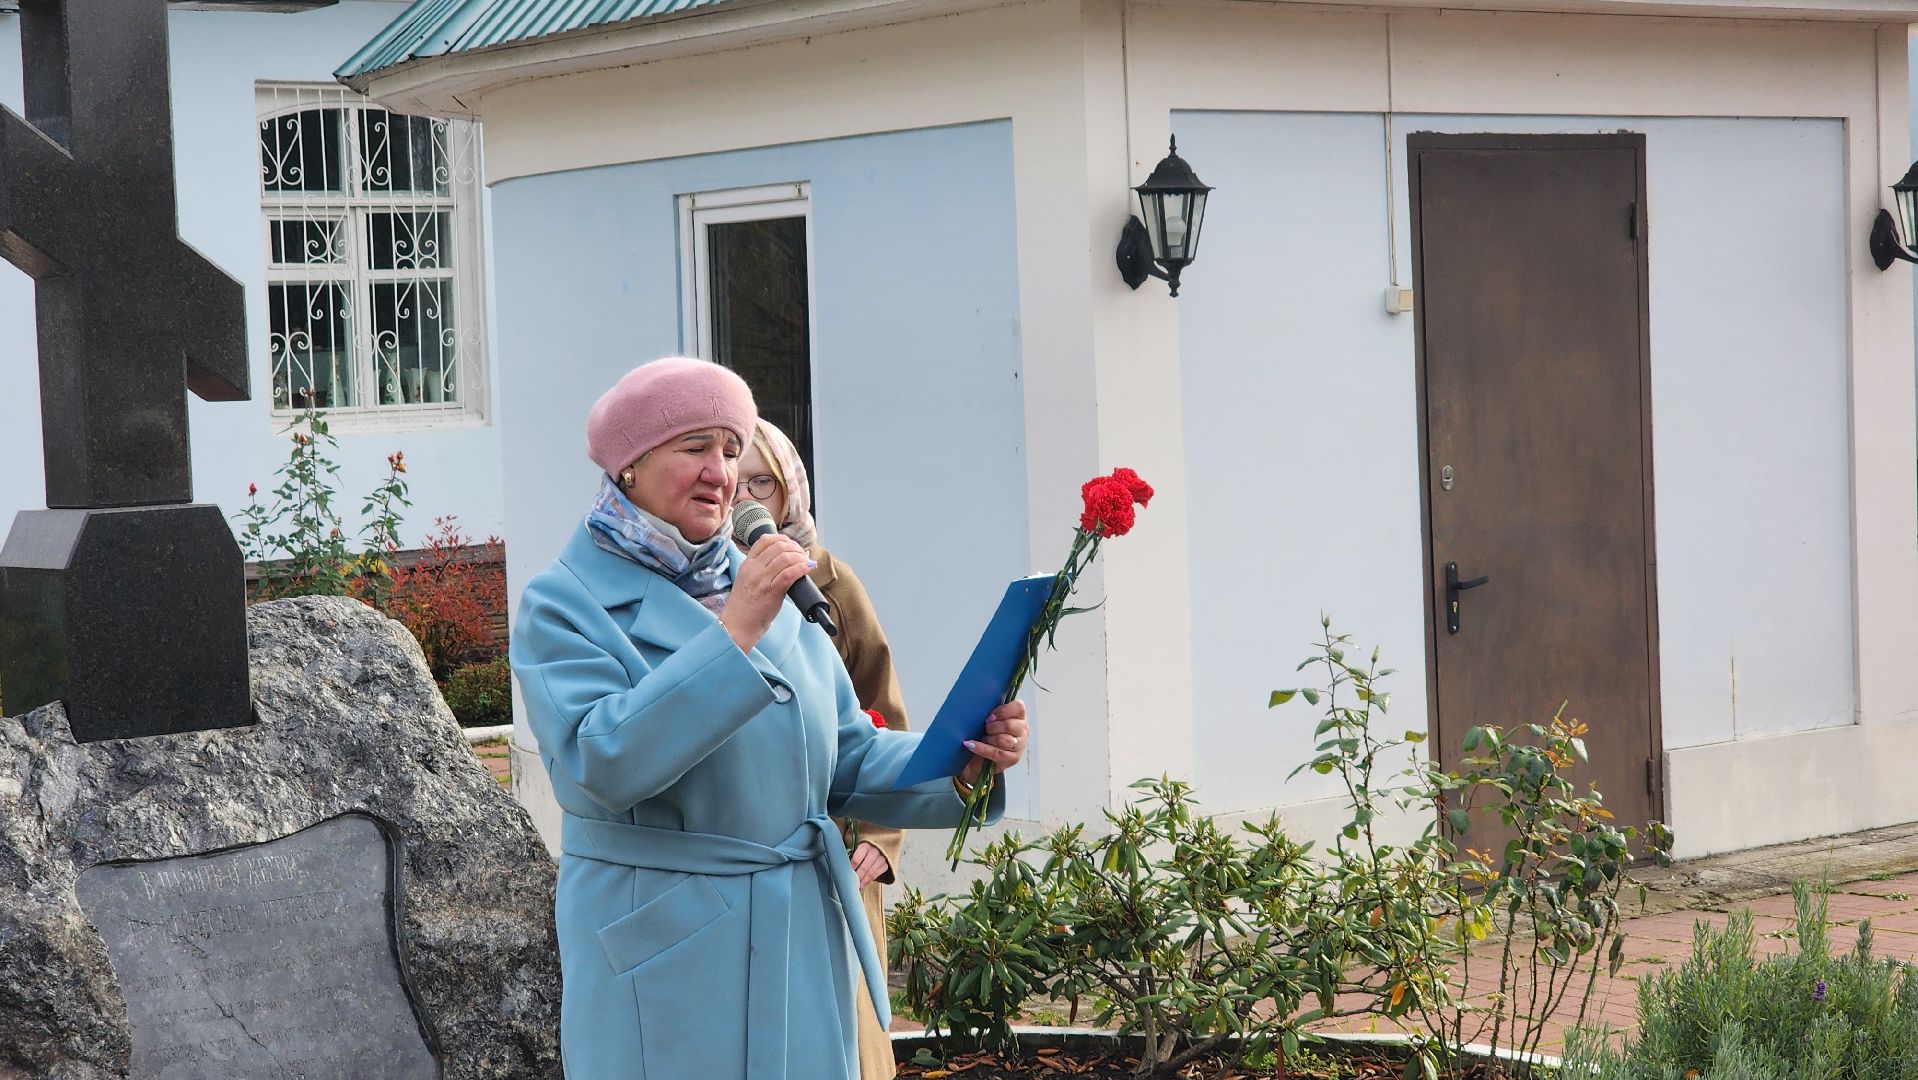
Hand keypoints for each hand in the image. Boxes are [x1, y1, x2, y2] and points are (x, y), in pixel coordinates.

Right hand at [719, 533, 811, 652]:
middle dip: (795, 548)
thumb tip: (784, 561)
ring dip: (801, 557)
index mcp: (747, 564)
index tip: (792, 545)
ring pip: (785, 558)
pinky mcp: (771, 591)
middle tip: (803, 555)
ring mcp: (761, 579)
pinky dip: (802, 568)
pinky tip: (808, 568)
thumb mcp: (747, 580)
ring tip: (807, 562)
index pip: (764, 540)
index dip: (782, 539)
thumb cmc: (745, 606)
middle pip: (778, 546)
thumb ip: (760, 569)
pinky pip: (789, 574)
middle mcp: (753, 569)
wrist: (738, 625)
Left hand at [850, 841, 890, 886]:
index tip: (847, 875)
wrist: (878, 847)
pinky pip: (877, 875)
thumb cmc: (864, 849)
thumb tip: (842, 865)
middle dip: (857, 877)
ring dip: (863, 881)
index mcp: (865, 846)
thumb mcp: (857, 847)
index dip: (851, 868)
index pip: (857, 859)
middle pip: (864, 867)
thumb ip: (850, 854)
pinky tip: (864, 884)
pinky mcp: (885, 865)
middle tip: (852, 884)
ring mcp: (882, 858)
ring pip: (871, 873)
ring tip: (857, 886)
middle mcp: (874, 851)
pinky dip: (869, 880)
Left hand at [960, 700, 1027, 785]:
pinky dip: (981, 748)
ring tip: (982, 738)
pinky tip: (970, 744)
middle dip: (992, 727)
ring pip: (1004, 740)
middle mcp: (1023, 730)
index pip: (1018, 707)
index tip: (989, 716)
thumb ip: (991, 711)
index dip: (1002, 711)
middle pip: (1009, 725)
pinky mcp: (1012, 759)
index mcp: (1019, 716)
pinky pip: (997, 753)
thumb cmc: (986, 733)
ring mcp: (1019, 746)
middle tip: (984, 728)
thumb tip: (980, 702)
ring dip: (989, 739)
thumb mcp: (990, 718)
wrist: (980, 757)